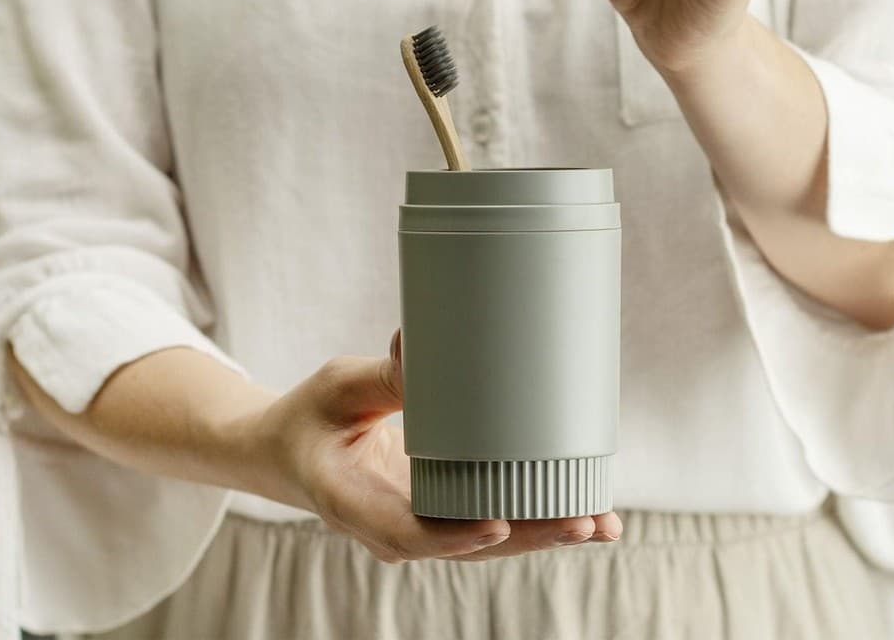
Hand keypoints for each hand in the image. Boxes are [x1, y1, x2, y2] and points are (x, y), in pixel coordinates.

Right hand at [250, 329, 623, 562]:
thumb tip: (419, 347)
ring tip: (603, 523)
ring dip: (545, 532)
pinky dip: (534, 517)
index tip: (499, 525)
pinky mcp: (439, 507)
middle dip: (529, 536)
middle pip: (466, 545)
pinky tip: (582, 513)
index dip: (455, 536)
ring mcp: (418, 521)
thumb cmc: (309, 418)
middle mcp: (392, 525)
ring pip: (487, 539)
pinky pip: (489, 520)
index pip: (407, 533)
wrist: (290, 452)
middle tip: (586, 522)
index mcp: (353, 503)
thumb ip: (381, 378)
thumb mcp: (336, 390)